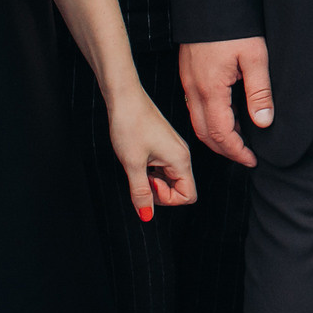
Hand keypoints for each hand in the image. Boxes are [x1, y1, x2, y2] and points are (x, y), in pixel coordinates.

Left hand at [106, 88, 198, 219]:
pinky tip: (137, 158)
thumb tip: (146, 215)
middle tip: (139, 176)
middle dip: (158, 191)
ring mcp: (173, 149)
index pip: (188, 195)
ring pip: (170, 178)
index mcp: (180, 159)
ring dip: (153, 180)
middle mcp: (182, 155)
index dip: (166, 199)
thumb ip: (141, 192)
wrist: (124, 97)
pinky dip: (150, 170)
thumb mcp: (132, 164)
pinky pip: (164, 168)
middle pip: (180, 189)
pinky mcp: (165, 145)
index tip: (147, 185)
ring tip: (137, 165)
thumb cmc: (130, 124)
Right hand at [179, 37, 272, 167]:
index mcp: (210, 90)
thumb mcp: (255, 57)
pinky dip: (212, 119)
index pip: (221, 134)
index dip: (237, 151)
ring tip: (242, 138)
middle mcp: (194, 90)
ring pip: (199, 121)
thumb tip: (263, 123)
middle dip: (226, 149)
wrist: (210, 0)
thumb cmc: (234, 26)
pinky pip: (197, 107)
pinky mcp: (189, 75)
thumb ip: (259, 93)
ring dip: (218, 135)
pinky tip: (230, 114)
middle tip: (246, 156)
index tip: (252, 160)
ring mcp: (188, 83)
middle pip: (205, 133)